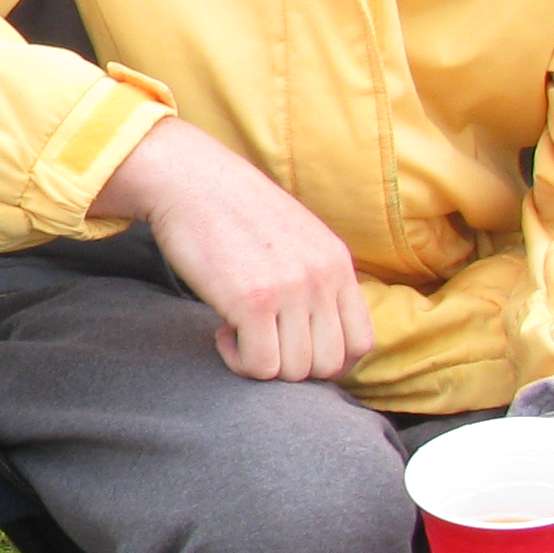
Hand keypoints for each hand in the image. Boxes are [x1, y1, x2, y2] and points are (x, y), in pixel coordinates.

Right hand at [92, 117, 373, 382]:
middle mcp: (322, 279)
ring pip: (295, 372)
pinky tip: (222, 332)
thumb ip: (315, 276)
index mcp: (337, 263)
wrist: (192, 180)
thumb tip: (316, 325)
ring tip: (239, 333)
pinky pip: (260, 365)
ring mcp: (290, 291)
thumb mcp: (296, 236)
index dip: (329, 361)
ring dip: (263, 364)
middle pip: (329, 365)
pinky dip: (239, 361)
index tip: (293, 348)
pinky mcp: (252, 301)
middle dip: (293, 368)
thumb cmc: (233, 210)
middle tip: (262, 342)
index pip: (361, 342)